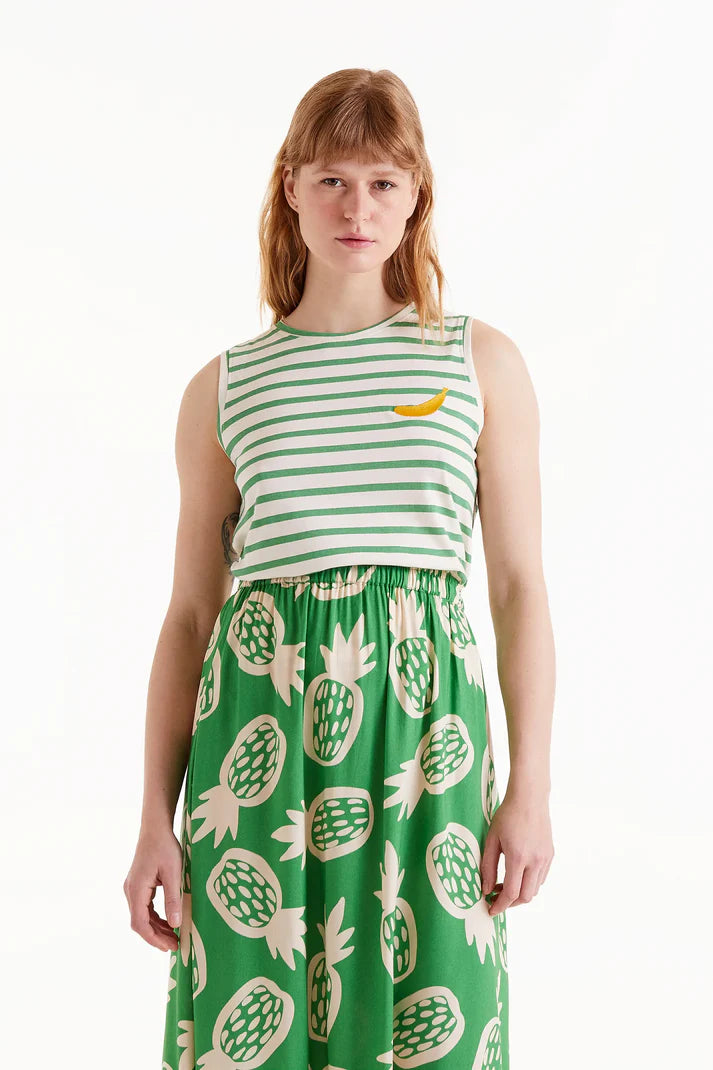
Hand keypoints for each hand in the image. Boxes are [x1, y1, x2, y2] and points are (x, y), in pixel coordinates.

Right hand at [123, 826, 182, 951]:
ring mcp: (132, 888)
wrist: (155, 828)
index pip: (140, 923)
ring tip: (174, 936)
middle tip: (175, 945)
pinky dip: (155, 917)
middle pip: (140, 922)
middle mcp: (130, 891)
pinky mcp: (138, 885)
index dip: (154, 938)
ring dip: (156, 927)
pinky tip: (168, 921)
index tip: (169, 947)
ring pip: (142, 916)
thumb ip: (173, 899)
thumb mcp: (174, 873)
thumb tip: (175, 924)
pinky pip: (144, 907)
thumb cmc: (165, 847)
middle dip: (157, 936)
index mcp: (136, 890)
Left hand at [481, 790, 553, 916]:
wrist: (529, 798)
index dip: (500, 906)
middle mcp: (535, 861)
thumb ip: (487, 867)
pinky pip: (541, 878)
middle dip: (510, 903)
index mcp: (518, 857)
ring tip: (505, 884)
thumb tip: (486, 890)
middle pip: (525, 897)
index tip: (491, 910)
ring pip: (534, 889)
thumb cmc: (507, 816)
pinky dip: (529, 883)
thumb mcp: (491, 840)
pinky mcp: (550, 855)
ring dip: (520, 893)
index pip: (511, 893)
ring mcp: (545, 859)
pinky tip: (518, 874)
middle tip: (496, 898)